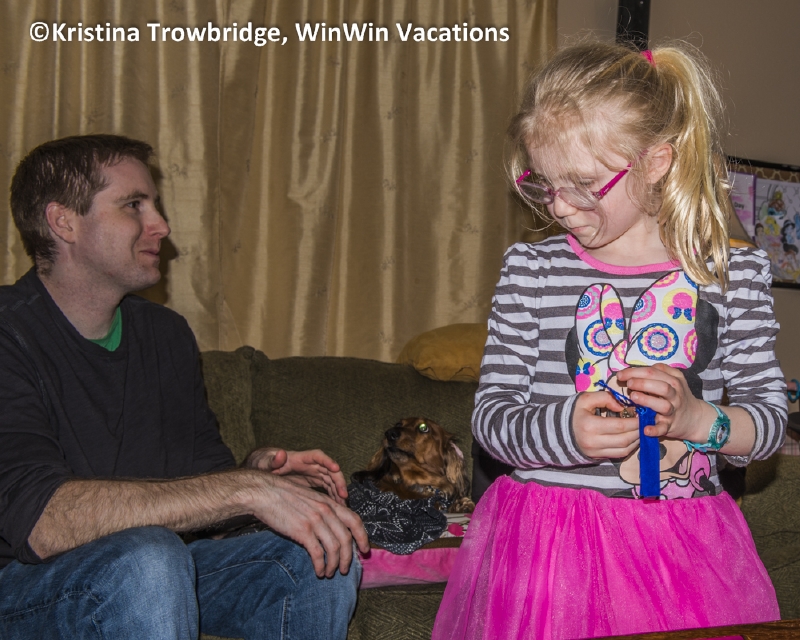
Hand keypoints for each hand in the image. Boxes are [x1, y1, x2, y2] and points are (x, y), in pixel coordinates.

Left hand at [246, 447, 347, 503]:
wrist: (265, 469)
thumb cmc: (265, 464)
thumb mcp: (265, 462)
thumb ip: (272, 460)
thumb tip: (280, 454)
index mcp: (301, 458)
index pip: (318, 456)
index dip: (328, 461)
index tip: (335, 468)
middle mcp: (311, 464)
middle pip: (330, 470)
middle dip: (338, 481)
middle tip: (343, 495)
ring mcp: (314, 473)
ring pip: (331, 480)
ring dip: (338, 491)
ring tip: (343, 504)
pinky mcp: (314, 481)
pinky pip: (328, 488)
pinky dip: (333, 496)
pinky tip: (337, 506)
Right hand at [247, 471, 369, 577]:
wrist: (264, 492)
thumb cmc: (283, 495)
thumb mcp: (309, 497)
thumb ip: (322, 509)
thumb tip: (332, 526)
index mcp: (329, 502)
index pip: (354, 520)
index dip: (362, 537)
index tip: (364, 550)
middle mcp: (326, 510)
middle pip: (347, 538)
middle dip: (349, 557)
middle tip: (345, 569)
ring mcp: (315, 520)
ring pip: (335, 548)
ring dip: (334, 564)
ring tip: (329, 573)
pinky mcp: (302, 530)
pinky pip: (318, 553)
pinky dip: (321, 566)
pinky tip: (318, 571)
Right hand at [573, 390, 639, 458]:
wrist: (557, 431)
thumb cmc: (573, 412)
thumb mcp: (585, 399)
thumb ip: (605, 398)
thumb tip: (623, 407)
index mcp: (590, 425)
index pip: (620, 425)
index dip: (635, 421)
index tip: (642, 414)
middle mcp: (593, 442)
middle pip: (625, 439)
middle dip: (639, 431)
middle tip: (645, 422)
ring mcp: (595, 452)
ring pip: (624, 449)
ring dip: (637, 440)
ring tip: (641, 430)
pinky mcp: (597, 457)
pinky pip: (619, 454)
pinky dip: (629, 447)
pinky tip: (633, 438)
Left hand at [615, 364, 708, 440]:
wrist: (695, 418)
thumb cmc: (677, 395)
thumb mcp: (673, 379)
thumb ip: (657, 372)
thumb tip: (633, 370)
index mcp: (673, 380)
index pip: (653, 372)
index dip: (635, 371)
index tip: (620, 375)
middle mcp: (675, 394)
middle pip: (661, 386)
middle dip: (643, 383)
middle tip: (629, 384)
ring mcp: (673, 410)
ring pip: (663, 405)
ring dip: (647, 400)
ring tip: (633, 397)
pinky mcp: (671, 425)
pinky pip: (663, 428)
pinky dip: (655, 429)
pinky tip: (645, 429)